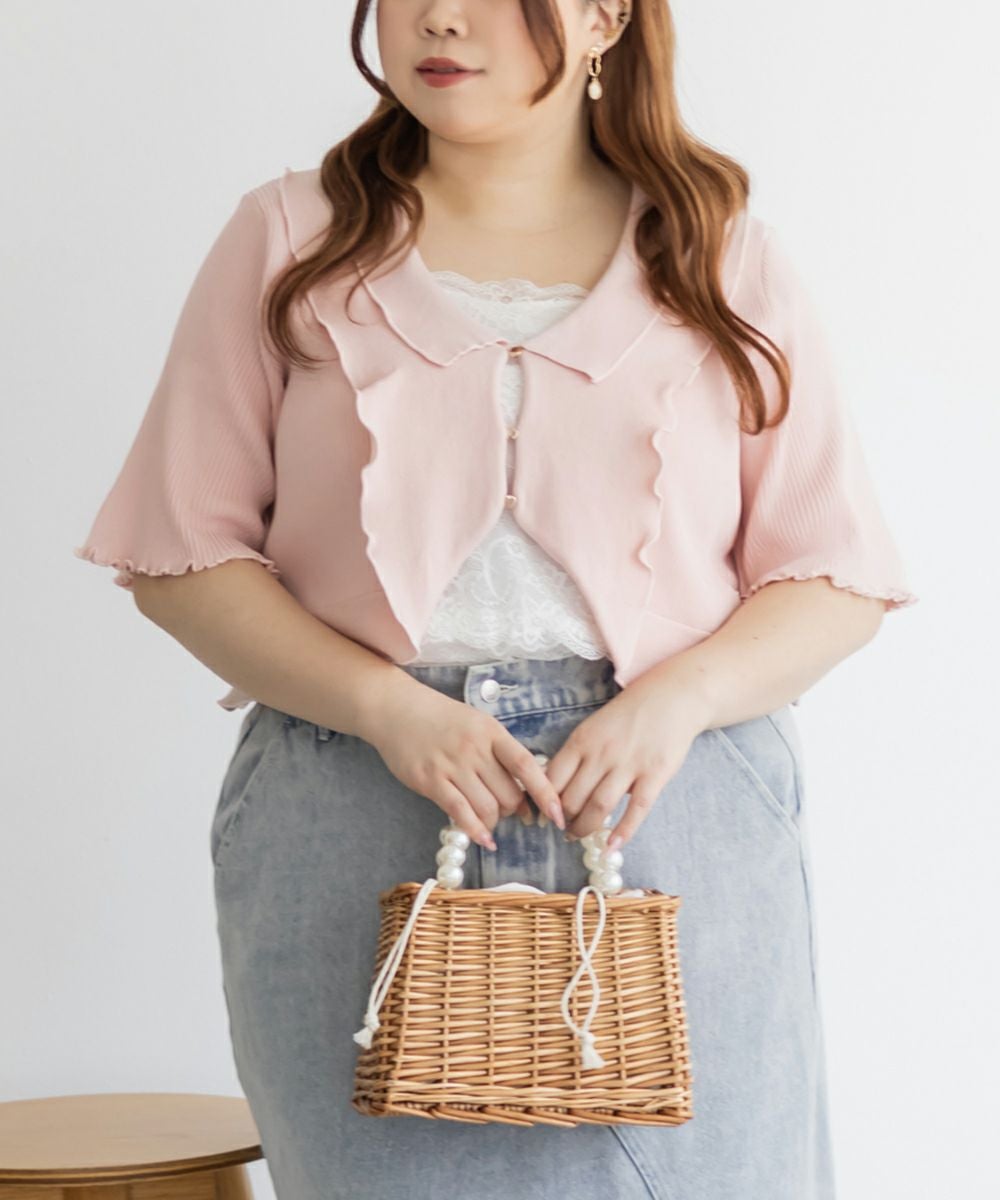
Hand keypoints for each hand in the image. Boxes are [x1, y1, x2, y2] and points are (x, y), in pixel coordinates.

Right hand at [365, 676, 566, 849]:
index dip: (546, 793)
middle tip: (509, 812)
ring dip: (494, 821)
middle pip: (509, 794)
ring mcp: (452, 765)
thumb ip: (500, 753)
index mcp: (492, 732)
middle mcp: (474, 749)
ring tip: (491, 821)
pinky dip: (476, 831)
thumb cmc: (443, 719)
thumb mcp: (479, 725)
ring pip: (487, 807)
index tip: (558, 815)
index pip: (526, 766)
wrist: (397, 710)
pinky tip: (484, 839)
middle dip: (514, 810)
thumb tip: (524, 789)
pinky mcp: (431, 781)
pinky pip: (460, 812)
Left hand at [543, 677, 708, 849]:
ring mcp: (629, 764)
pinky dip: (623, 831)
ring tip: (578, 836)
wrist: (671, 698)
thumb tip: (556, 788)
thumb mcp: (594, 727)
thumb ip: (577, 755)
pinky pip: (636, 809)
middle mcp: (602, 753)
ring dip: (585, 828)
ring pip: (599, 807)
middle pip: (572, 798)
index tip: (543, 814)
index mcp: (582, 740)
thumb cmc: (628, 715)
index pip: (552, 779)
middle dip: (563, 820)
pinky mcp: (655, 774)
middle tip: (562, 828)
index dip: (544, 802)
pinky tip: (612, 846)